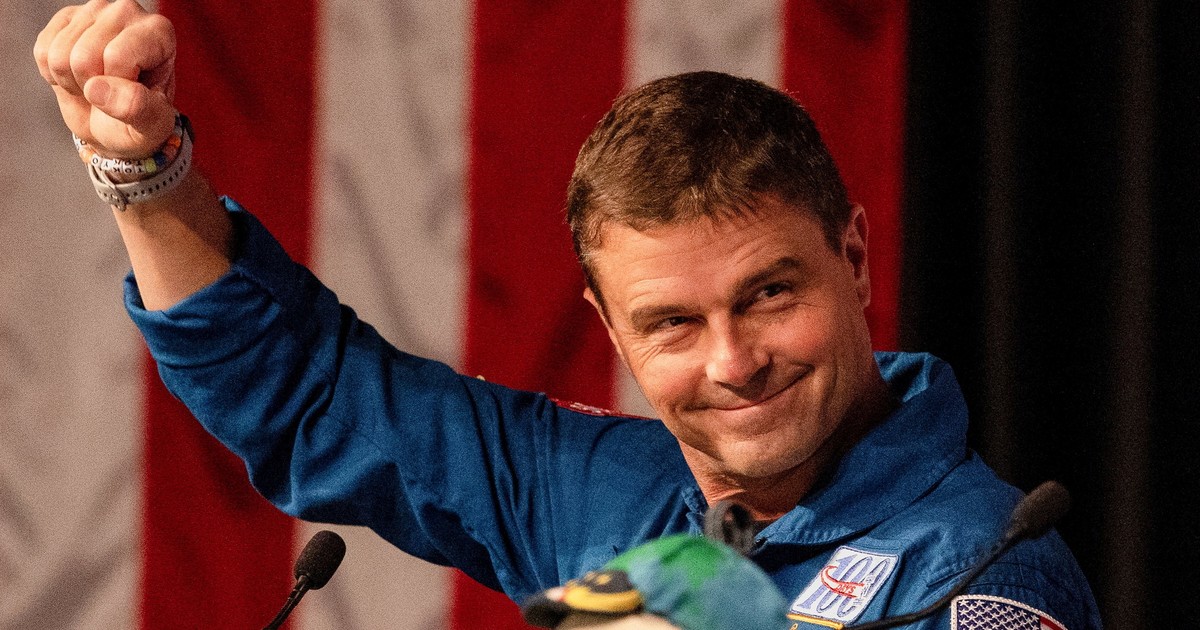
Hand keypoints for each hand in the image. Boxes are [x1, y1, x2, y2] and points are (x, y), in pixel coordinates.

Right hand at [34, 0, 176, 157]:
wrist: (117, 125)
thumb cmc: (141, 121)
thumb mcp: (151, 124)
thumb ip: (135, 107)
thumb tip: (97, 88)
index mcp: (159, 31)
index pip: (117, 58)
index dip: (117, 87)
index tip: (134, 93)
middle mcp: (127, 11)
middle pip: (84, 56)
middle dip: (92, 86)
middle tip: (112, 93)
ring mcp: (94, 11)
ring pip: (59, 56)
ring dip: (73, 82)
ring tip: (97, 85)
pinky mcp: (65, 18)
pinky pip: (43, 52)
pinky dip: (55, 75)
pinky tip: (78, 75)